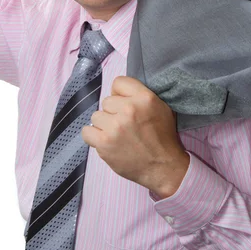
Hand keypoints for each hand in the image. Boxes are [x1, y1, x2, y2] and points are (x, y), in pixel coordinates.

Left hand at [81, 76, 189, 197]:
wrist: (163, 167)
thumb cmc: (162, 137)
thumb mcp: (161, 107)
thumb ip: (140, 95)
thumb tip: (118, 91)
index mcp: (144, 98)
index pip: (118, 82)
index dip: (120, 95)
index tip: (124, 105)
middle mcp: (129, 109)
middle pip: (106, 101)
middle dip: (113, 112)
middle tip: (125, 126)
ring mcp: (115, 126)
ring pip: (96, 116)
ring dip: (104, 126)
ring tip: (117, 135)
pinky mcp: (105, 143)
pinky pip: (86, 132)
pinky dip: (94, 137)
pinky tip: (105, 141)